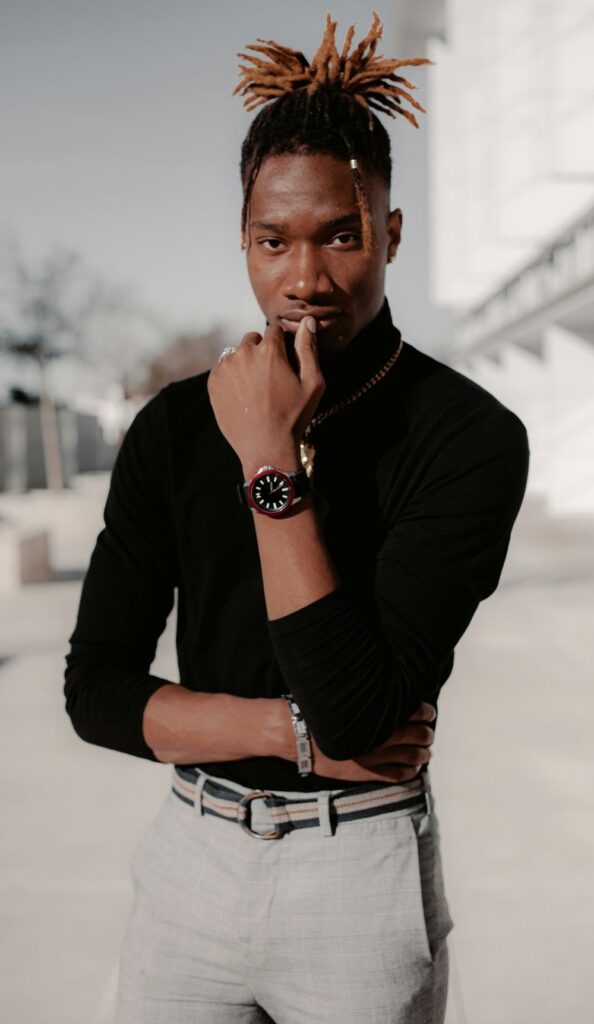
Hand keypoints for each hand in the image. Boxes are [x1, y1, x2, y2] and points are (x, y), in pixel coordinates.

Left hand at [207, 316, 325, 475]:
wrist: (266, 447)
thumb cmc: (293, 416)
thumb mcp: (312, 383)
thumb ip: (308, 348)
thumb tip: (308, 320)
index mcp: (269, 350)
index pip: (275, 330)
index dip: (282, 343)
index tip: (285, 360)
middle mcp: (244, 353)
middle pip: (254, 339)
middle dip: (262, 351)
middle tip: (271, 377)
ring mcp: (225, 368)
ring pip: (237, 353)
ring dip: (246, 363)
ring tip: (256, 388)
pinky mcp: (213, 382)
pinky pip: (224, 368)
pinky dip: (232, 375)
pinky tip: (243, 394)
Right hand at [308, 702, 436, 782]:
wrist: (298, 736)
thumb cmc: (321, 713)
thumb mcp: (348, 699)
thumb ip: (370, 699)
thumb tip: (386, 694)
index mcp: (378, 713)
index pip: (414, 711)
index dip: (426, 712)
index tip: (428, 713)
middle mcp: (382, 735)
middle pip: (419, 735)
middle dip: (427, 734)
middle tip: (428, 733)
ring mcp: (376, 756)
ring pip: (413, 756)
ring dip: (423, 754)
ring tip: (425, 752)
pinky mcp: (367, 773)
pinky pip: (398, 775)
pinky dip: (411, 772)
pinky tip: (413, 769)